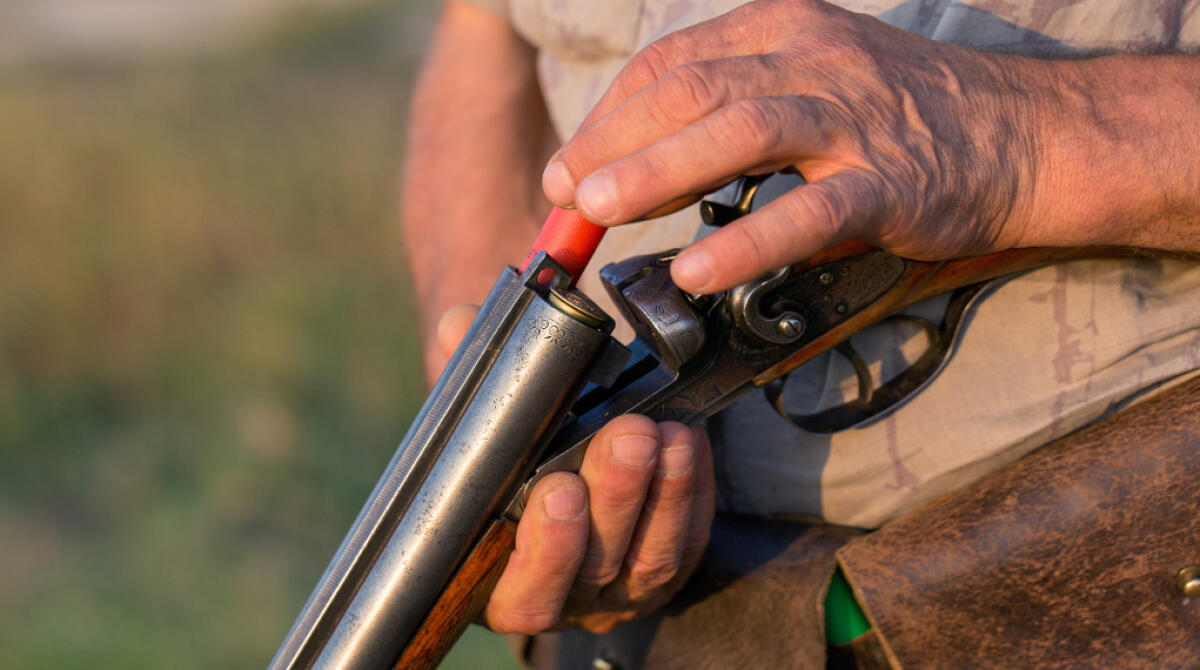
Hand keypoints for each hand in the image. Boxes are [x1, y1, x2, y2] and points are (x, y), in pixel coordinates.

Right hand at [437, 305, 715, 633]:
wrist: (553, 449)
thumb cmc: (506, 449)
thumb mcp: (480, 416)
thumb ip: (468, 375)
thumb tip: (458, 324)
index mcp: (501, 582)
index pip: (523, 596)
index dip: (545, 553)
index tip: (559, 489)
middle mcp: (567, 597)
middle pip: (596, 567)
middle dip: (616, 498)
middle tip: (628, 435)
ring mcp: (622, 587)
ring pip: (652, 558)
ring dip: (663, 493)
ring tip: (664, 433)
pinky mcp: (670, 563)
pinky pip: (690, 538)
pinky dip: (693, 491)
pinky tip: (688, 441)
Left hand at [541, 0, 1064, 293]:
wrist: (1025, 133)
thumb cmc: (907, 113)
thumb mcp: (816, 79)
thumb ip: (740, 107)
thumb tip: (648, 159)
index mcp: (785, 31)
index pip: (675, 62)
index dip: (611, 113)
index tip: (571, 159)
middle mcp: (813, 61)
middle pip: (692, 90)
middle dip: (615, 141)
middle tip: (565, 190)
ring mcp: (854, 120)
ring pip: (740, 131)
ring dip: (658, 171)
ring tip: (599, 211)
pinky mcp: (891, 183)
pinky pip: (808, 212)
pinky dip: (747, 240)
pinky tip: (698, 269)